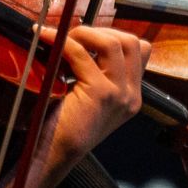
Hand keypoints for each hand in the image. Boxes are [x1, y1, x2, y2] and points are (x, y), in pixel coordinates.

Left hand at [48, 25, 147, 159]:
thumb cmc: (62, 126)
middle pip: (132, 42)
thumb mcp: (89, 97)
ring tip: (62, 38)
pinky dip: (62, 42)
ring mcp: (119, 94)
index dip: (114, 37)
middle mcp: (131, 95)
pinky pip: (81, 54)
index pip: (140, 51)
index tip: (88, 40)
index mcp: (131, 96)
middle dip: (101, 32)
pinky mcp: (100, 93)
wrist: (52, 155)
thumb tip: (83, 36)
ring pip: (112, 42)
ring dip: (84, 33)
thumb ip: (97, 72)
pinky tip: (47, 40)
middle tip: (73, 37)